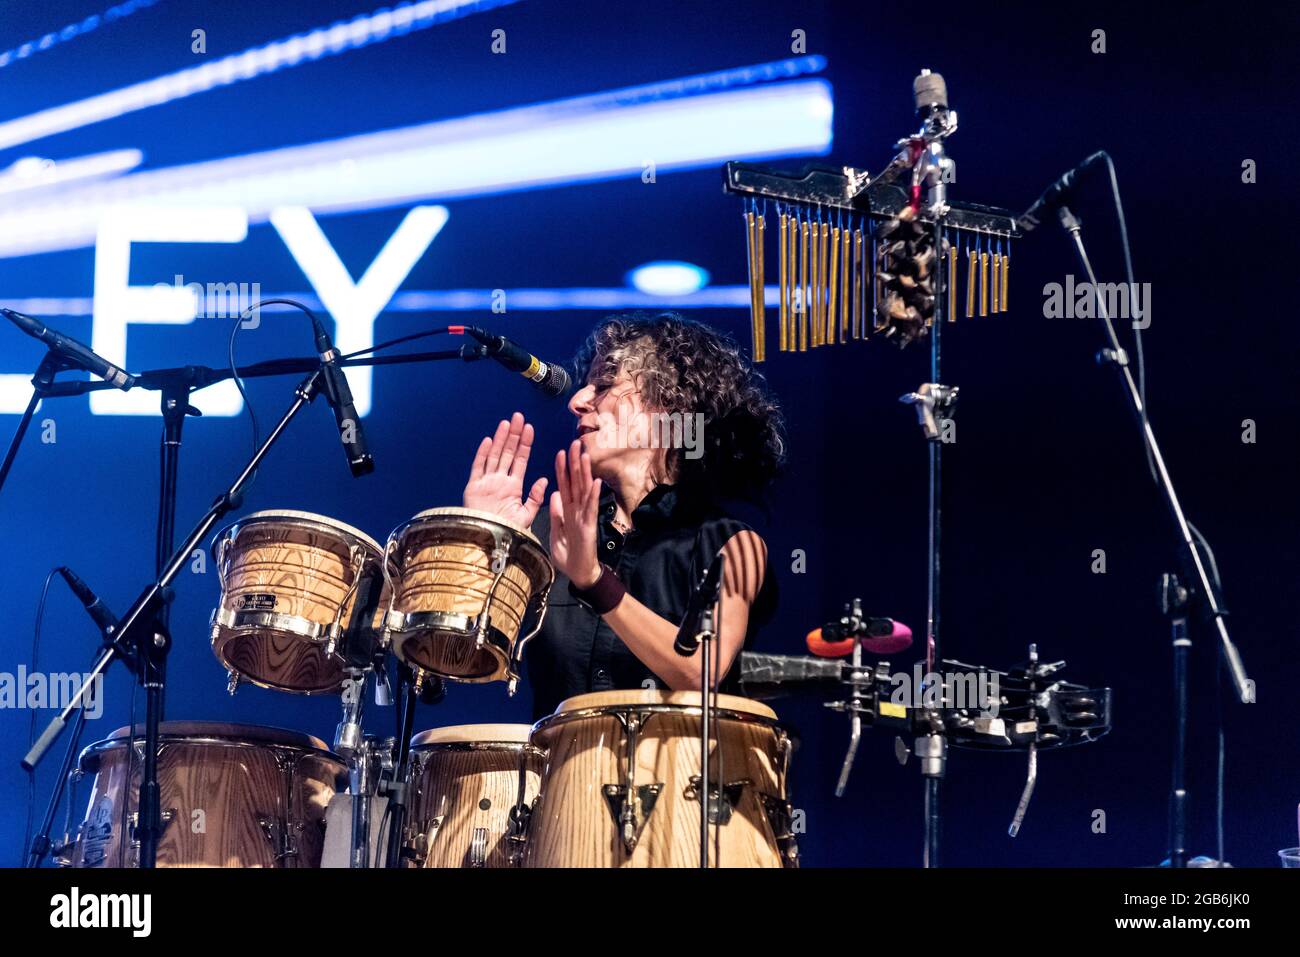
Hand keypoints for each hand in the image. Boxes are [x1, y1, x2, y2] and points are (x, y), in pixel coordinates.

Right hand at [462, 412, 547, 526]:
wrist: (489, 542)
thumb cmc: (507, 531)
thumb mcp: (526, 515)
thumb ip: (535, 497)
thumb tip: (544, 480)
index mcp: (513, 486)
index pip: (521, 460)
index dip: (525, 444)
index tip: (530, 429)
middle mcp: (499, 481)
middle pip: (508, 453)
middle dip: (514, 435)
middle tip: (519, 417)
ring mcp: (486, 482)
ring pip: (494, 455)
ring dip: (501, 439)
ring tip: (507, 423)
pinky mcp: (473, 487)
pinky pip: (478, 467)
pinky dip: (483, 454)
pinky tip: (489, 441)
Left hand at [550, 439, 601, 588]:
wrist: (578, 573)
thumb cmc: (568, 554)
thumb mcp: (556, 531)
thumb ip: (556, 513)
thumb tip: (554, 494)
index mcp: (567, 511)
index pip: (564, 485)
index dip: (562, 469)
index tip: (561, 452)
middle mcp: (577, 510)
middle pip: (575, 482)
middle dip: (574, 463)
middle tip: (575, 443)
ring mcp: (584, 517)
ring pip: (584, 491)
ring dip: (585, 473)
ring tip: (585, 455)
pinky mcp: (588, 527)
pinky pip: (590, 509)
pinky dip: (592, 495)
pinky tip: (595, 481)